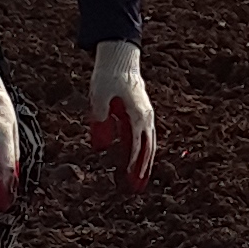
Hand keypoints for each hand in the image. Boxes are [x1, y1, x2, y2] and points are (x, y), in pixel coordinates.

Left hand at [84, 40, 155, 192]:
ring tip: (138, 182)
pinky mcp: (141, 114)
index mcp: (137, 115)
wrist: (120, 57)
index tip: (127, 180)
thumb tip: (102, 148)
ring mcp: (146, 116)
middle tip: (135, 190)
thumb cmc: (108, 76)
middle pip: (147, 149)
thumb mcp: (100, 97)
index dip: (132, 164)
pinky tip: (137, 162)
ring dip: (144, 164)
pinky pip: (145, 138)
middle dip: (141, 170)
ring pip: (148, 145)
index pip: (136, 145)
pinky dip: (143, 152)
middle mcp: (146, 117)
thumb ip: (100, 121)